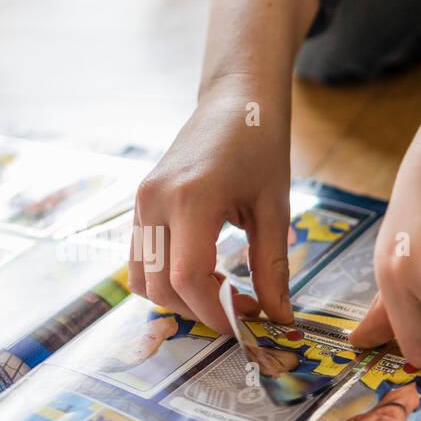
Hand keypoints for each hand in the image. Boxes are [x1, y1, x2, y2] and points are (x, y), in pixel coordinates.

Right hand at [128, 0, 317, 333]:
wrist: (234, 100)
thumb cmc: (261, 146)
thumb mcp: (275, 208)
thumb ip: (273, 266)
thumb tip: (280, 317)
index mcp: (191, 199)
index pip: (188, 278)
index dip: (217, 311)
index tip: (249, 320)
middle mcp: (154, 201)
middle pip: (160, 286)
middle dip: (200, 312)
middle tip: (243, 312)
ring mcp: (140, 201)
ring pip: (143, 278)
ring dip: (181, 300)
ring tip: (226, 292)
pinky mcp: (140, 203)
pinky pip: (141, 258)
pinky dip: (168, 279)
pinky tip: (208, 273)